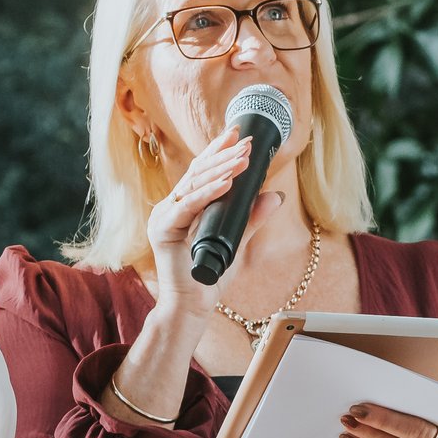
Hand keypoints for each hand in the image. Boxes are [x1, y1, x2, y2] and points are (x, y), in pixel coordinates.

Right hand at [142, 126, 277, 317]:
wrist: (193, 304)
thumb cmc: (210, 274)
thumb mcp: (237, 240)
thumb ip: (252, 217)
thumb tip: (275, 195)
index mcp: (184, 205)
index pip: (201, 170)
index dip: (218, 149)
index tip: (237, 132)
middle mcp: (171, 206)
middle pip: (197, 172)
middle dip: (224, 155)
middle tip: (246, 142)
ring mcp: (163, 216)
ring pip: (194, 184)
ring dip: (221, 169)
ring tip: (243, 158)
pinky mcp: (162, 230)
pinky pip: (188, 206)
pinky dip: (208, 192)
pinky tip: (226, 182)